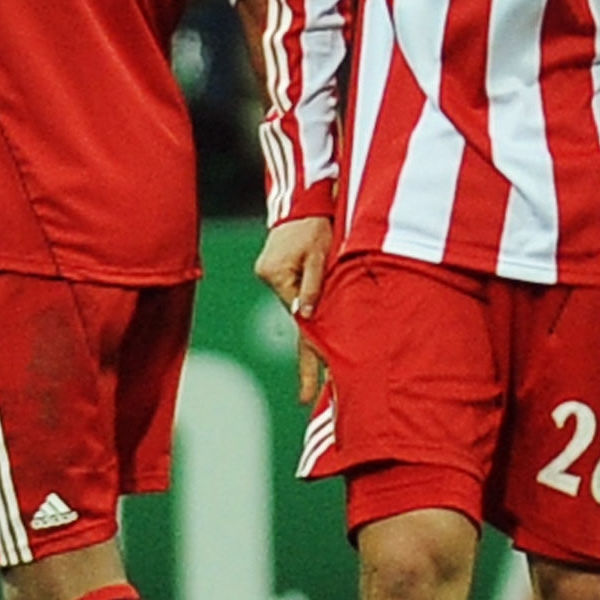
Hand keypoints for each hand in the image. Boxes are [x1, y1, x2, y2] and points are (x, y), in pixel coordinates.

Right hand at [255, 217, 335, 404]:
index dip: (308, 361)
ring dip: (312, 324)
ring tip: (328, 336)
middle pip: (294, 328)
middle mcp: (271, 280)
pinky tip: (316, 311)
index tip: (306, 394)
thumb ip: (313, 285)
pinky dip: (305, 302)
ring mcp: (270, 276)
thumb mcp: (318, 254)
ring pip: (296, 308)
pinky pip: (293, 294)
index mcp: (279, 279)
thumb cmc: (315, 225)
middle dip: (305, 362)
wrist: (303, 200)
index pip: (299, 329)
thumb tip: (306, 316)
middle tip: (305, 399)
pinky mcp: (274, 270)